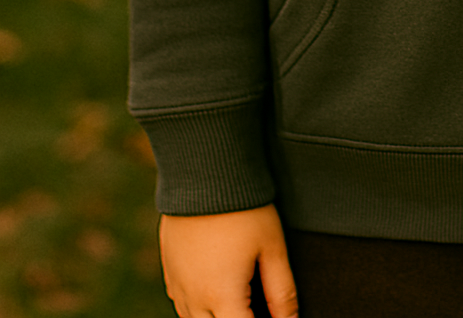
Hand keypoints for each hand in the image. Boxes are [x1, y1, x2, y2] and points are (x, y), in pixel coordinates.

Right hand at [159, 203, 298, 317]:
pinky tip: (214, 288)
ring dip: (215, 315)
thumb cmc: (244, 208)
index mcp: (222, 296)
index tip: (271, 314)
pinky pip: (180, 300)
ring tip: (238, 299)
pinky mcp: (169, 267)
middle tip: (253, 305)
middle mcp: (194, 297)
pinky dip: (196, 304)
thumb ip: (281, 290)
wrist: (204, 171)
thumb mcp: (272, 247)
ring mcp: (178, 283)